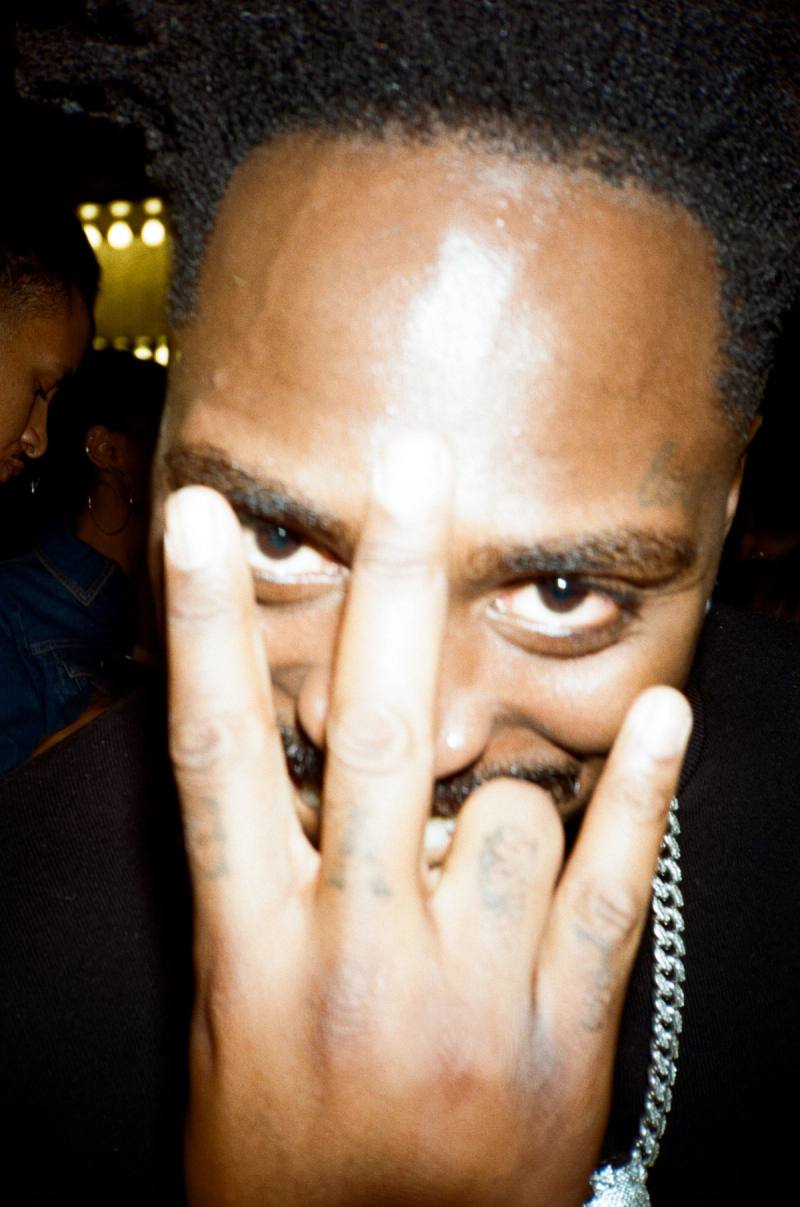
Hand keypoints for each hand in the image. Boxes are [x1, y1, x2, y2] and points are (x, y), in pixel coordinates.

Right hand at [164, 432, 691, 1206]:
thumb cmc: (284, 1171)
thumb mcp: (232, 1030)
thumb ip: (263, 895)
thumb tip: (301, 772)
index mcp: (257, 956)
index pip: (219, 756)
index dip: (206, 627)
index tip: (203, 525)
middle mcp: (362, 955)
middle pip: (378, 735)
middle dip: (394, 586)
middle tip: (412, 467)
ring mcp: (472, 992)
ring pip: (510, 812)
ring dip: (498, 812)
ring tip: (470, 888)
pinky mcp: (565, 1030)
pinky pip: (609, 889)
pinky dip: (639, 796)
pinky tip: (662, 718)